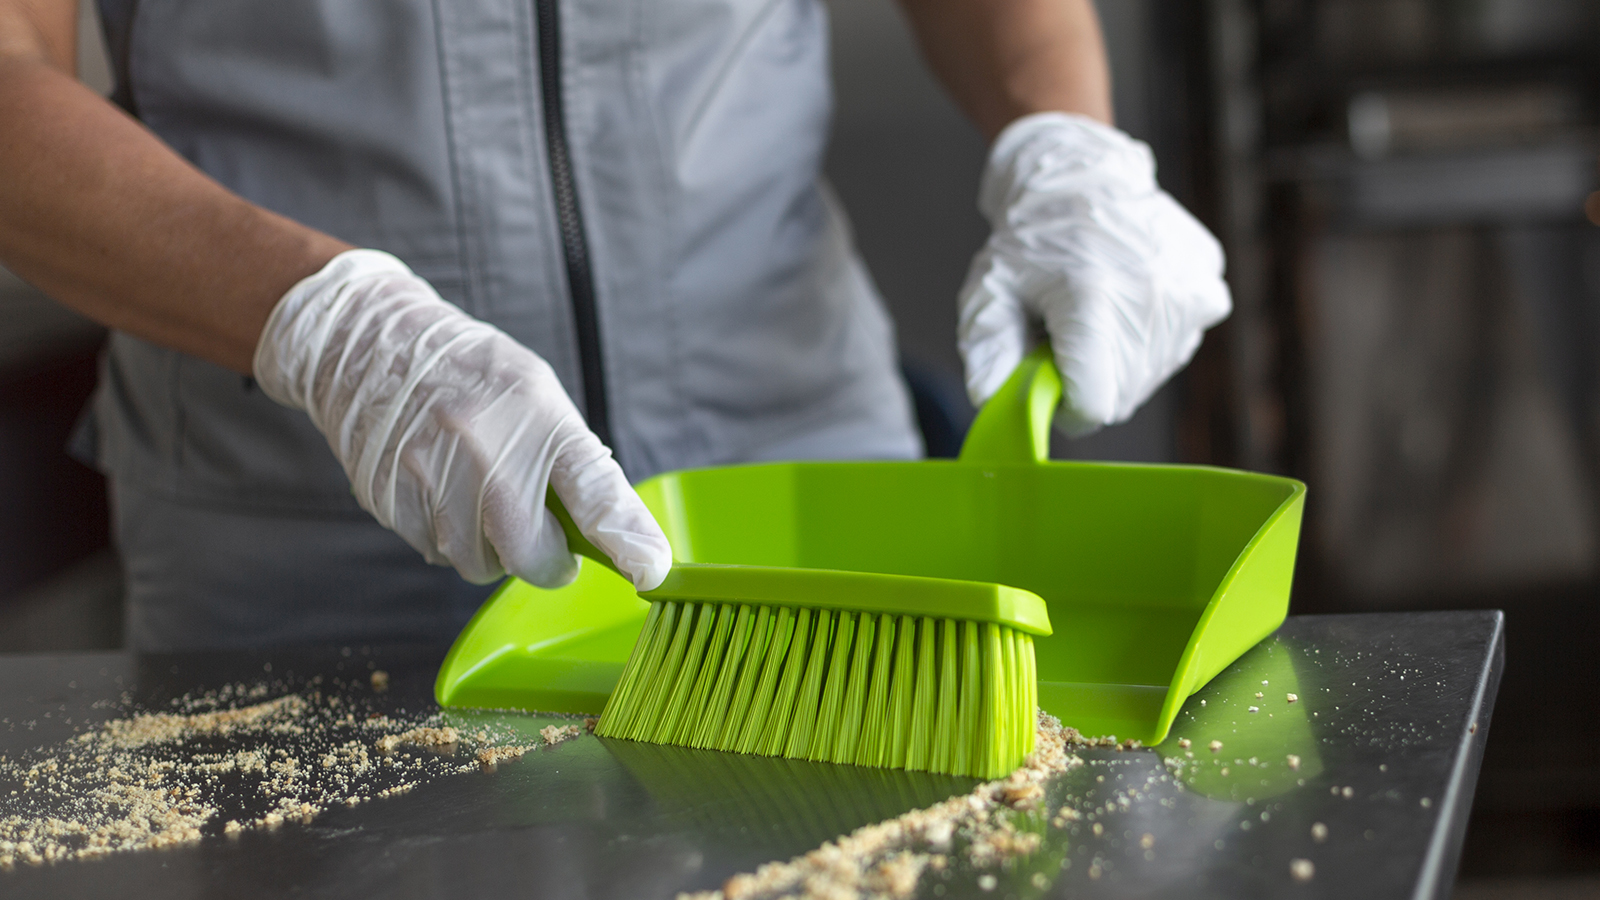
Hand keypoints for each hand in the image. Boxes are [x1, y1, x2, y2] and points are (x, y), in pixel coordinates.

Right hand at [253, 250, 671, 590]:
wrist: (368, 340)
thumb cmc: (466, 370)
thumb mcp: (534, 391)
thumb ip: (569, 459)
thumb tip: (606, 530)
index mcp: (539, 415)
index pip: (595, 491)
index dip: (628, 538)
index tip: (651, 570)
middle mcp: (487, 448)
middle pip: (532, 555)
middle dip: (544, 559)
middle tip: (541, 536)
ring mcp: (434, 475)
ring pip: (479, 563)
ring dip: (488, 547)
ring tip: (474, 490)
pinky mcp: (391, 498)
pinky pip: (435, 552)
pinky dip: (445, 535)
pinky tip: (438, 488)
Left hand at [957, 113, 1231, 435]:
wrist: (1083, 175)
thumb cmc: (1032, 237)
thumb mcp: (991, 289)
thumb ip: (986, 349)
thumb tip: (987, 398)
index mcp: (1093, 298)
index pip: (1095, 404)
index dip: (1067, 405)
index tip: (1051, 378)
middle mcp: (1151, 298)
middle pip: (1123, 396)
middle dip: (1089, 380)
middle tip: (1066, 334)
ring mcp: (1188, 294)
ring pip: (1151, 374)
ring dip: (1119, 358)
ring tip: (1097, 308)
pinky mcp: (1209, 288)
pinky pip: (1175, 342)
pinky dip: (1148, 333)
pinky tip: (1127, 294)